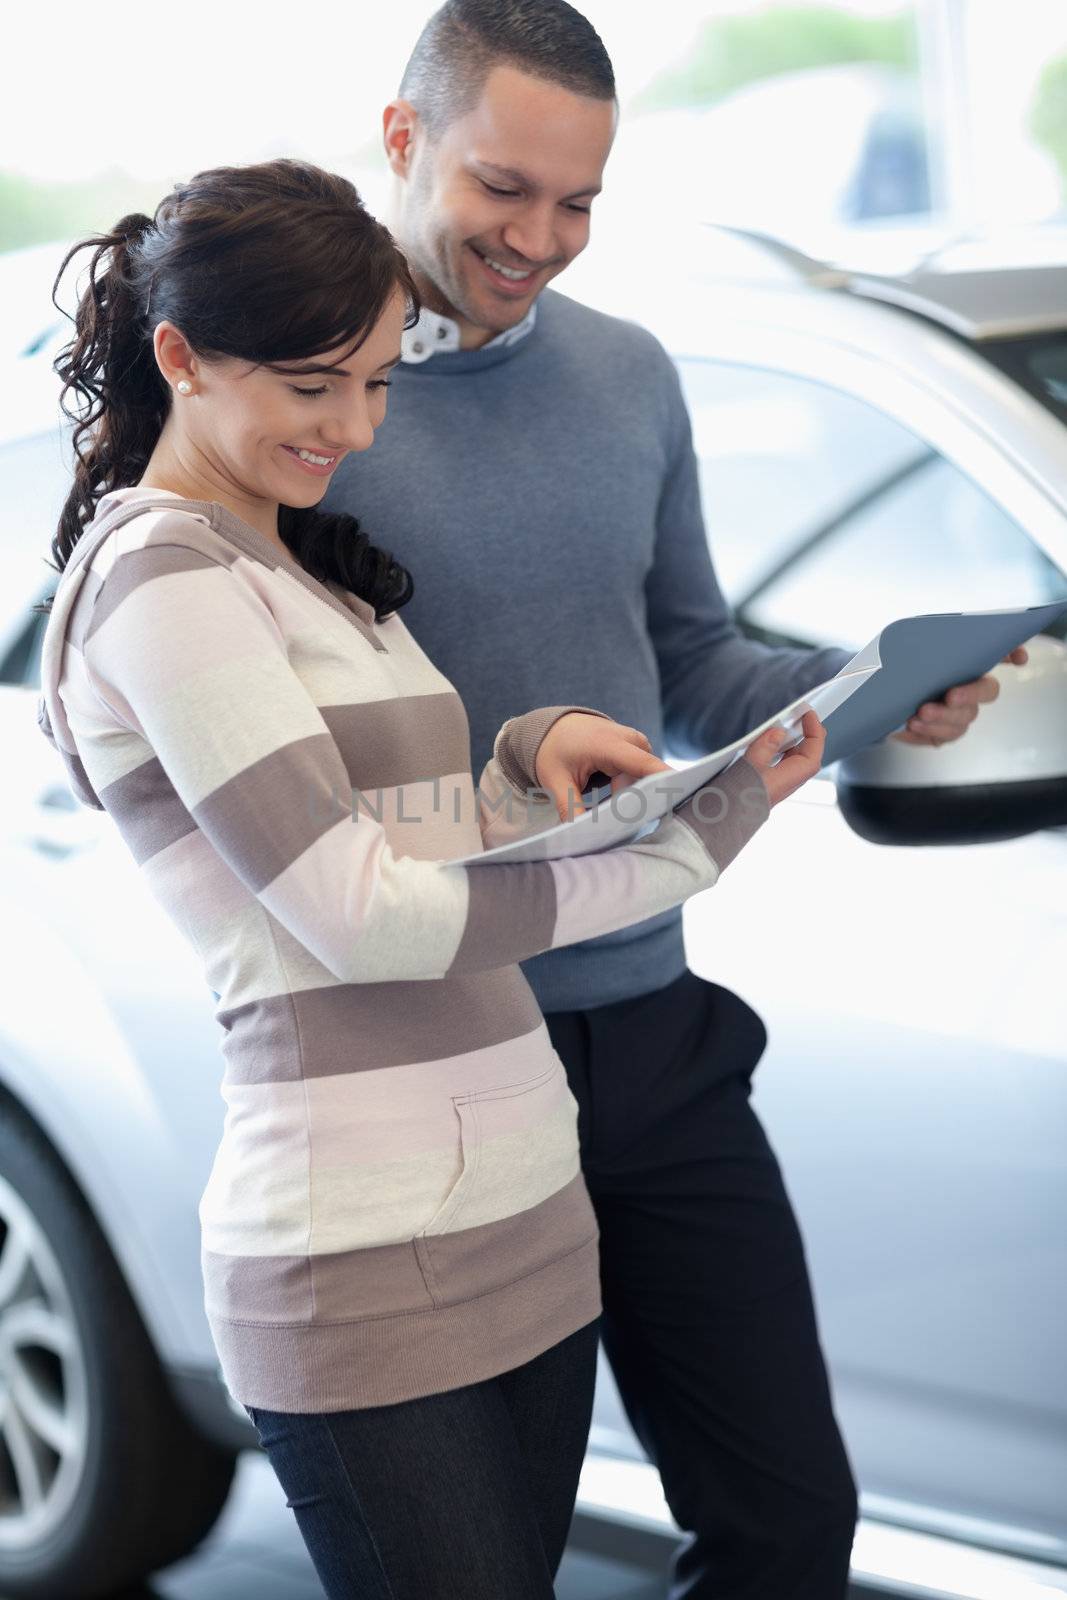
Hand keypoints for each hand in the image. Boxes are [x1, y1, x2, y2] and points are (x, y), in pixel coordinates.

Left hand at [535, 714, 671, 820]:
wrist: (553, 728)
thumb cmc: (554, 751)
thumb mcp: (556, 782)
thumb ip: (571, 809)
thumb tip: (579, 838)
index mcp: (609, 744)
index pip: (646, 766)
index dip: (664, 785)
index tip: (675, 805)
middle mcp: (630, 740)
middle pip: (647, 779)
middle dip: (640, 802)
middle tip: (625, 826)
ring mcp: (637, 743)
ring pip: (645, 779)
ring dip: (634, 797)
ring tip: (618, 814)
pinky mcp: (638, 749)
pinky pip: (642, 774)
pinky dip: (632, 789)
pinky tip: (619, 802)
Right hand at [744, 710, 826, 807]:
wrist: (729, 817)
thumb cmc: (741, 796)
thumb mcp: (752, 764)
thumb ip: (767, 745)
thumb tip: (777, 732)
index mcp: (793, 775)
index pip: (814, 749)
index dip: (814, 729)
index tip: (809, 714)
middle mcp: (792, 781)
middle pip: (809, 754)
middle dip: (807, 734)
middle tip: (801, 718)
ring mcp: (783, 784)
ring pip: (797, 759)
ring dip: (795, 742)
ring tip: (786, 728)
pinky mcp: (772, 785)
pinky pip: (785, 764)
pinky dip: (784, 751)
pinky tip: (773, 745)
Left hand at [891, 648, 1027, 746]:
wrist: (874, 701)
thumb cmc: (893, 671)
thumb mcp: (902, 649)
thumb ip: (920, 642)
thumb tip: (929, 635)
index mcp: (965, 663)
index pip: (998, 653)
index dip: (1012, 653)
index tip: (1018, 658)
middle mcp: (969, 687)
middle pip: (988, 691)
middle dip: (971, 693)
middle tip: (950, 695)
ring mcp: (959, 712)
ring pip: (965, 717)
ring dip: (943, 716)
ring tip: (920, 712)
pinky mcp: (942, 732)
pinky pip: (945, 735)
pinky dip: (929, 729)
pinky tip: (913, 723)